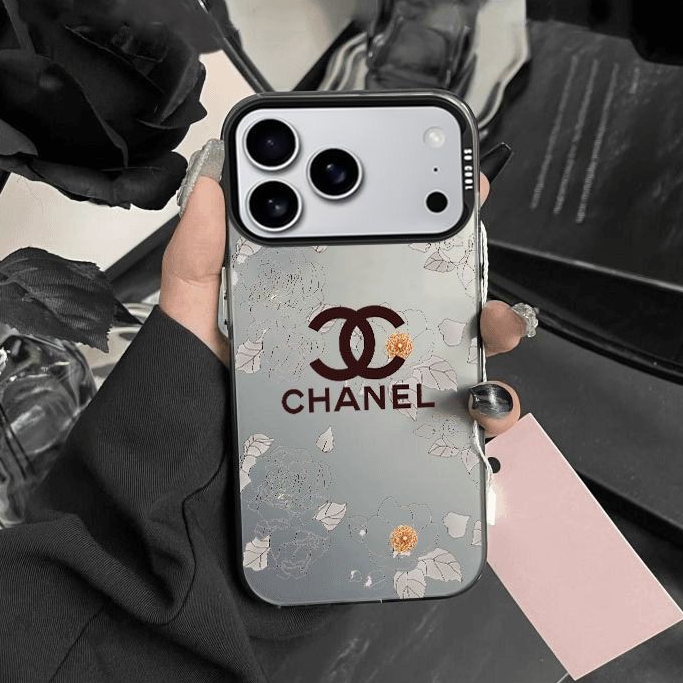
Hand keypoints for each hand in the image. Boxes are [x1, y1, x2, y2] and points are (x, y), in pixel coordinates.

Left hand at [160, 166, 525, 436]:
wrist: (200, 507)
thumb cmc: (194, 417)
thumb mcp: (192, 330)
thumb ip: (197, 261)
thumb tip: (211, 183)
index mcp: (312, 309)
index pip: (364, 245)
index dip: (402, 207)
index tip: (433, 175)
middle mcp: (354, 345)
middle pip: (424, 290)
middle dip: (461, 258)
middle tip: (472, 234)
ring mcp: (379, 392)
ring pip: (452, 349)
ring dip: (486, 330)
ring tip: (490, 324)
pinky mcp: (396, 444)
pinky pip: (454, 423)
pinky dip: (484, 412)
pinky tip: (480, 404)